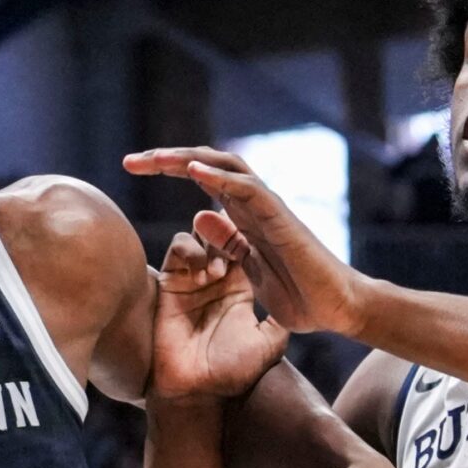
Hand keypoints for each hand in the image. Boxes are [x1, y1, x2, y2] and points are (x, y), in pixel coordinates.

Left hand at [123, 148, 370, 335]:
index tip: (132, 168)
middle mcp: (253, 205)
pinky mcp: (281, 218)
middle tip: (130, 160)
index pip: (201, 178)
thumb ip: (225, 247)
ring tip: (155, 158)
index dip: (168, 169)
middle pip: (207, 165)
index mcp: (242, 216)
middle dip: (167, 159)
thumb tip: (198, 218)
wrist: (338, 309)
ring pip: (226, 167)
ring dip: (188, 160)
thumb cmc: (299, 294)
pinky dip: (220, 178)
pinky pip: (248, 189)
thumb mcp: (246, 272)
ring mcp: (268, 208)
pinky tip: (193, 172)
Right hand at [151, 217, 289, 400]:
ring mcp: (190, 280)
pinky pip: (176, 250)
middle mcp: (214, 280)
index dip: (251, 238)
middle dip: (229, 233)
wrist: (197, 390)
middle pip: (221, 236)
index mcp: (239, 289)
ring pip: (199, 236)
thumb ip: (282, 318)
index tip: (260, 238)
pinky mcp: (169, 283)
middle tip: (236, 245)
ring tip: (218, 271)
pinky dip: (190, 251)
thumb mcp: (270, 342)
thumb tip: (300, 300)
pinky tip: (203, 275)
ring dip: (211, 243)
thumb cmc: (233, 371)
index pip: (245, 249)